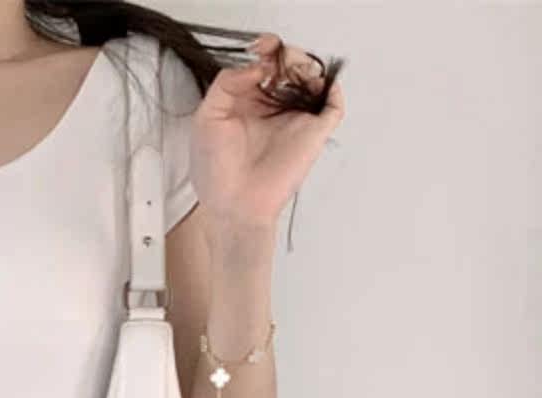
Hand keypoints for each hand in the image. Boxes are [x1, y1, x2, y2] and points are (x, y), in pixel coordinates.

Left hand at [191, 33, 345, 232]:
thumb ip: (226, 82)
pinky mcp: (313, 133)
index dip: (266, 48)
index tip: (260, 48)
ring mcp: (295, 118)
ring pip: (313, 76)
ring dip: (304, 64)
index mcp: (249, 100)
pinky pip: (334, 104)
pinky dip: (331, 88)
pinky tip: (311, 85)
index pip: (265, 62)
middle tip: (273, 60)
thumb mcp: (207, 117)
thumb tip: (258, 65)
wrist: (233, 205)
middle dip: (285, 53)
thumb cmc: (216, 172)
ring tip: (289, 73)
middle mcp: (274, 106)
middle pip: (291, 63)